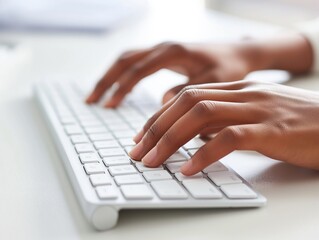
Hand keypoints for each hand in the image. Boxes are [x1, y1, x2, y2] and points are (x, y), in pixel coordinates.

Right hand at [86, 41, 255, 106]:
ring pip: (127, 60)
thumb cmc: (228, 67)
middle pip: (124, 61)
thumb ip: (187, 92)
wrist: (237, 53)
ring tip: (96, 97)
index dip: (121, 88)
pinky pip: (135, 63)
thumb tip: (163, 103)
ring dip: (110, 77)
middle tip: (91, 100)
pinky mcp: (163, 56)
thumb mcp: (213, 81)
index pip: (138, 70)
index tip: (108, 105)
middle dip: (106, 80)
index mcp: (172, 52)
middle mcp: (162, 47)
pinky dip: (122, 76)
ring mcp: (161, 50)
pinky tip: (118, 90)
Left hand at [129, 80, 318, 174]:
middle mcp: (242, 94)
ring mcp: (257, 109)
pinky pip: (229, 138)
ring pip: (201, 115)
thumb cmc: (295, 123)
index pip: (186, 95)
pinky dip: (204, 154)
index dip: (159, 116)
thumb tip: (194, 135)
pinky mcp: (271, 130)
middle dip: (156, 127)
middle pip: (186, 102)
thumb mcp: (253, 115)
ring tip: (153, 161)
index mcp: (236, 89)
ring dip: (171, 140)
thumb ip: (225, 120)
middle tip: (138, 151)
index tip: (141, 136)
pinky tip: (188, 169)